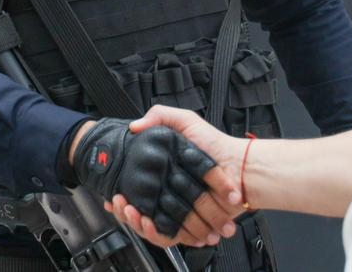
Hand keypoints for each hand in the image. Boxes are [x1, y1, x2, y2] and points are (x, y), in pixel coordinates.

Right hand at [71, 118, 223, 241]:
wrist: (239, 168)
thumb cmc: (215, 144)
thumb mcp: (185, 120)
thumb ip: (160, 116)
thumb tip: (134, 126)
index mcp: (162, 174)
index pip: (133, 187)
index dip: (120, 192)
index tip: (112, 192)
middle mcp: (167, 192)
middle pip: (136, 209)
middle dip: (123, 209)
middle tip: (119, 202)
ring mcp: (178, 210)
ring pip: (148, 225)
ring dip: (136, 222)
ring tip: (133, 213)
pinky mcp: (189, 225)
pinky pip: (168, 235)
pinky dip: (158, 233)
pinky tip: (150, 223)